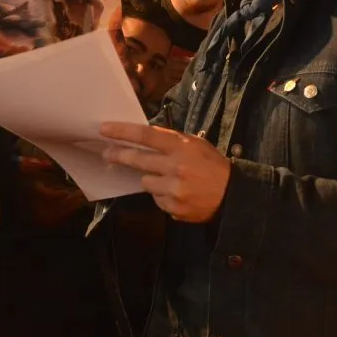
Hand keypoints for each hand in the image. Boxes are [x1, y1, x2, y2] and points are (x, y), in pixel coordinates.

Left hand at [100, 122, 230, 222]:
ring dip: (150, 178)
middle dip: (119, 155)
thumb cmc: (212, 166)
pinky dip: (162, 194)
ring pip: (145, 181)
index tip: (104, 129)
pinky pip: (156, 198)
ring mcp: (173, 189)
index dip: (122, 132)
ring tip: (168, 178)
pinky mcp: (172, 207)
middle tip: (107, 153)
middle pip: (138, 159)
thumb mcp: (196, 145)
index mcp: (182, 147)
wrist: (232, 196)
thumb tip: (142, 139)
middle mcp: (175, 167)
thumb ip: (170, 142)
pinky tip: (177, 192)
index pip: (146, 135)